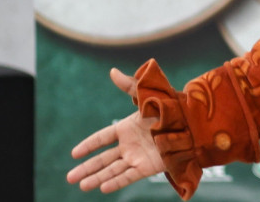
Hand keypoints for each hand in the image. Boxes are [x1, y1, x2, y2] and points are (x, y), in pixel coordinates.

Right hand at [66, 68, 164, 193]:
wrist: (190, 123)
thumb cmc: (170, 107)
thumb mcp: (147, 95)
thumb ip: (129, 86)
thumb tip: (112, 71)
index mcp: (128, 127)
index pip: (103, 138)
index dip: (89, 145)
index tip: (74, 153)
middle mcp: (130, 144)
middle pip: (103, 159)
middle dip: (87, 168)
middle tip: (69, 177)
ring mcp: (138, 156)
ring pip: (112, 170)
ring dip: (97, 178)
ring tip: (81, 185)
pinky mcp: (148, 167)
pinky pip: (128, 176)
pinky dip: (115, 182)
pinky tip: (102, 188)